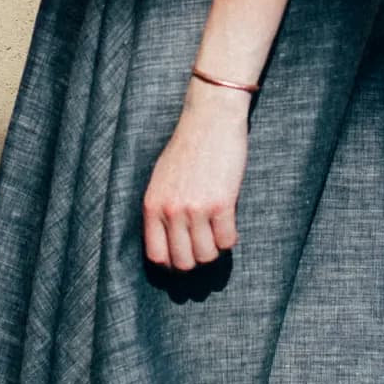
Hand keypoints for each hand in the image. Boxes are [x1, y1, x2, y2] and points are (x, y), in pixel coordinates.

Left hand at [143, 76, 250, 270]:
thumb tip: (170, 243)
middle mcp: (171, 211)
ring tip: (217, 233)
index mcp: (152, 206)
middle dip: (196, 260)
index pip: (157, 256)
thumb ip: (162, 210)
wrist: (210, 120)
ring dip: (215, 249)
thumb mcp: (160, 180)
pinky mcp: (222, 203)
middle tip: (204, 246)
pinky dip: (230, 238)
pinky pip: (228, 241)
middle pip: (183, 263)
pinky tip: (229, 223)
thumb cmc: (187, 148)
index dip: (172, 262)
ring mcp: (196, 209)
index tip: (184, 255)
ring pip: (207, 255)